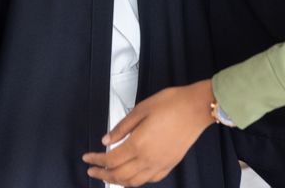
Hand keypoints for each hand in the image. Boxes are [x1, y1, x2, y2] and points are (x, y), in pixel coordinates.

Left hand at [82, 80, 214, 185]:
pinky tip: (133, 176)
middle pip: (119, 175)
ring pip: (134, 182)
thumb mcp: (141, 109)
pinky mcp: (170, 164)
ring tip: (108, 176)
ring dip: (118, 181)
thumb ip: (122, 127)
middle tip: (92, 170)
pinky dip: (137, 181)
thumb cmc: (172, 104)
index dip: (96, 160)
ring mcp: (160, 164)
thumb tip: (107, 139)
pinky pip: (150, 180)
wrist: (197, 108)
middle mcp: (148, 159)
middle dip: (102, 174)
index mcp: (138, 144)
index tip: (87, 158)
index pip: (110, 160)